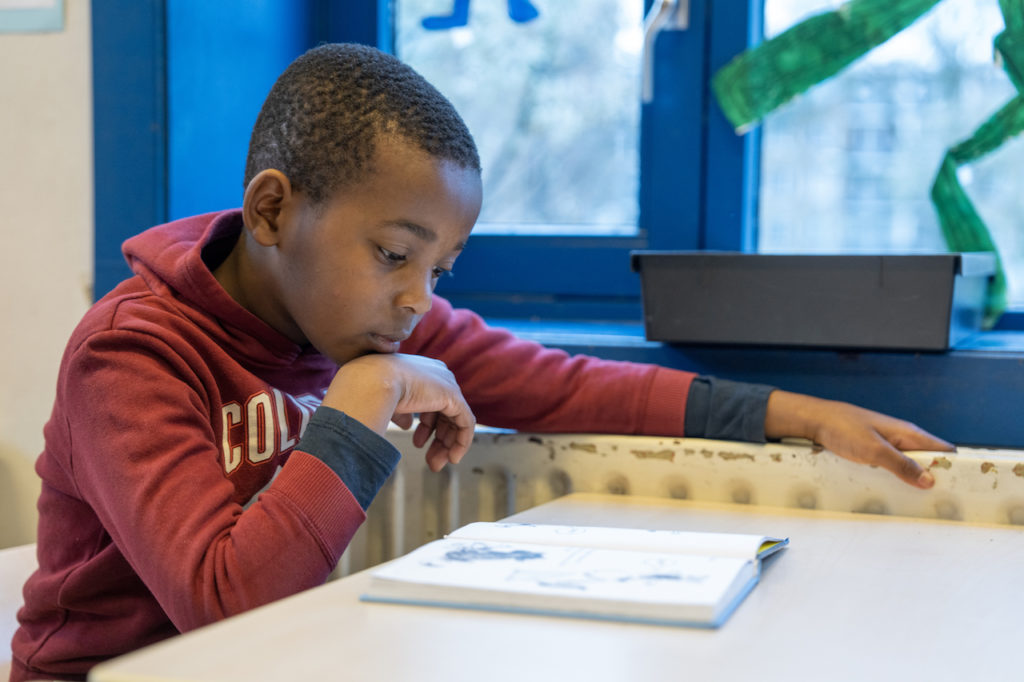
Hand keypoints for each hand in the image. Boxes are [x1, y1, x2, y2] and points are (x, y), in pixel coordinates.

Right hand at [324, 354, 475, 471]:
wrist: (372, 381)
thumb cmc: (371, 389)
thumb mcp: (388, 402)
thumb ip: (402, 412)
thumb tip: (408, 424)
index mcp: (422, 373)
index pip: (432, 403)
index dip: (427, 427)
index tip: (418, 444)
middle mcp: (438, 376)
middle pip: (445, 413)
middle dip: (438, 440)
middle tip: (431, 460)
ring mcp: (447, 385)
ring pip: (457, 420)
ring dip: (446, 445)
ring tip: (435, 463)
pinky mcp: (454, 396)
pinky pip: (466, 423)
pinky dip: (461, 442)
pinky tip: (452, 457)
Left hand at [764, 390, 953, 488]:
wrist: (815, 420)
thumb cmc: (843, 429)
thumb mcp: (874, 450)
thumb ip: (901, 464)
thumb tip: (929, 480)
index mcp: (909, 433)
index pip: (944, 450)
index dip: (954, 467)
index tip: (959, 489)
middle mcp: (902, 437)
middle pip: (929, 459)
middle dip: (935, 478)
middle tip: (939, 502)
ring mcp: (887, 444)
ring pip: (910, 464)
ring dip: (914, 479)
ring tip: (920, 502)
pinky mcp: (873, 450)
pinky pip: (893, 465)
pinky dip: (898, 477)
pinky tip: (895, 491)